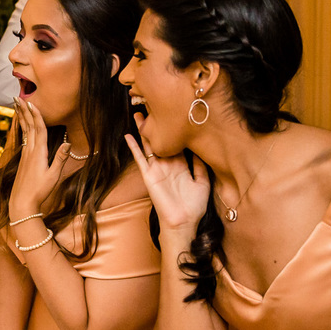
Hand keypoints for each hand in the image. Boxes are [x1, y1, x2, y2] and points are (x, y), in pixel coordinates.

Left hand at [8, 100, 68, 216]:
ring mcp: (25, 155)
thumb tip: (68, 143)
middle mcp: (30, 151)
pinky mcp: (23, 160)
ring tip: (17, 106)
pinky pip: (23, 139)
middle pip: (28, 126)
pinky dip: (22, 129)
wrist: (22, 202)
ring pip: (24, 131)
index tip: (31, 101)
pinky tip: (21, 125)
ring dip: (22, 117)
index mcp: (39, 153)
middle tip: (17, 97)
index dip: (36, 114)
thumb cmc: (40, 191)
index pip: (39, 129)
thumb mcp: (54, 176)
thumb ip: (60, 158)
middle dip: (24, 111)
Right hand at [124, 119, 208, 233]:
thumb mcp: (202, 182)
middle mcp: (167, 164)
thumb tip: (199, 148)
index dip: (174, 130)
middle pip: (160, 140)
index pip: (176, 143)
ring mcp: (157, 169)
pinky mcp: (149, 176)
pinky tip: (128, 136)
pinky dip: (134, 147)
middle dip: (156, 126)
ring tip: (138, 115)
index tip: (174, 114)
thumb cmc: (194, 206)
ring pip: (148, 146)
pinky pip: (140, 159)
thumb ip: (200, 166)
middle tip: (153, 108)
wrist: (184, 222)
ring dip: (143, 131)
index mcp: (181, 165)